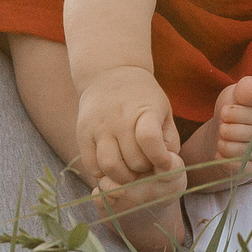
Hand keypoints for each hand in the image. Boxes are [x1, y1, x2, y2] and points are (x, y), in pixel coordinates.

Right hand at [74, 65, 185, 202]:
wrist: (109, 74)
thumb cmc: (143, 98)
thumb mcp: (163, 111)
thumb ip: (169, 140)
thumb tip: (167, 167)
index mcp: (144, 109)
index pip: (149, 138)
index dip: (160, 158)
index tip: (164, 163)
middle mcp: (118, 118)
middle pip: (133, 161)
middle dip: (144, 170)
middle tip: (145, 164)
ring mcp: (98, 126)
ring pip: (110, 167)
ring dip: (124, 177)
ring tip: (129, 170)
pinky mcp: (82, 134)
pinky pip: (91, 166)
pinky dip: (104, 174)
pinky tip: (113, 166)